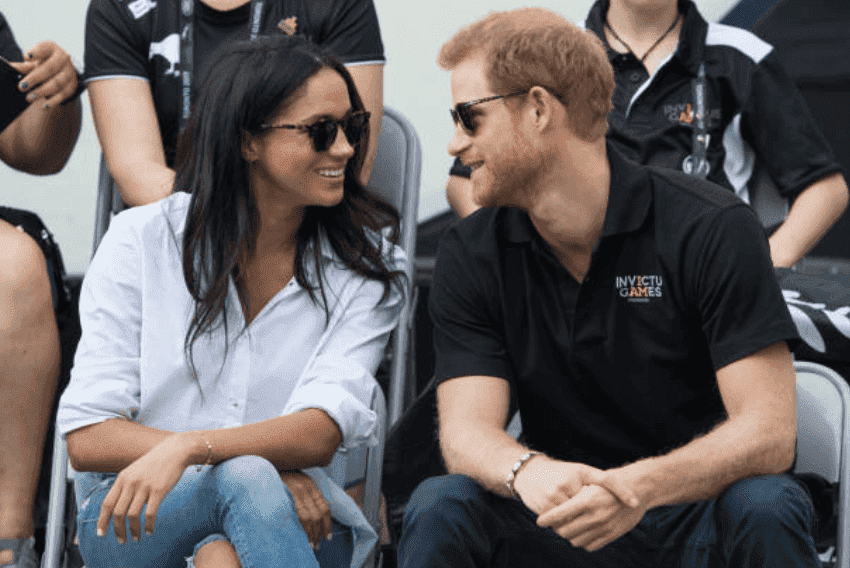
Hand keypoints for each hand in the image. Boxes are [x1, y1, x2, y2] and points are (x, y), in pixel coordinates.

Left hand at [9, 41, 77, 107]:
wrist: (62, 72)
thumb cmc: (43, 64)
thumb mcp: (33, 63)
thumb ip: (22, 66)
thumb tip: (6, 67)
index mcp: (51, 48)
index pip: (44, 48)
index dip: (36, 52)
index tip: (26, 57)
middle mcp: (63, 58)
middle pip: (49, 69)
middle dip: (34, 78)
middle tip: (21, 86)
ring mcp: (69, 72)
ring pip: (56, 83)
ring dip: (42, 91)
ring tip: (29, 97)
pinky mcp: (72, 85)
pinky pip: (63, 94)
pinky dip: (54, 101)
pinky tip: (44, 105)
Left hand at [97, 433, 196, 542]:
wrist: (176, 450)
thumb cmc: (156, 462)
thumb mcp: (136, 470)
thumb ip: (127, 486)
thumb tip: (122, 509)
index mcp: (122, 478)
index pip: (107, 503)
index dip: (103, 521)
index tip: (101, 533)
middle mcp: (131, 482)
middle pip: (118, 512)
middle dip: (118, 530)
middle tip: (122, 540)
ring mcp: (145, 486)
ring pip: (132, 515)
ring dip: (133, 530)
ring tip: (136, 538)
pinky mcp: (159, 490)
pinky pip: (150, 514)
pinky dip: (149, 525)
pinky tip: (150, 531)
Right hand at [280, 471, 331, 549]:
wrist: (265, 464)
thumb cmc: (277, 475)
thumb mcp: (294, 482)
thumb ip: (303, 494)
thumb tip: (309, 512)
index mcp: (310, 484)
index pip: (324, 507)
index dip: (327, 523)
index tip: (328, 536)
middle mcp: (307, 487)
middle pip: (320, 513)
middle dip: (320, 531)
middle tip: (318, 544)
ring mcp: (299, 489)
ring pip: (312, 516)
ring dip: (313, 533)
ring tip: (312, 544)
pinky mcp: (290, 493)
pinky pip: (301, 514)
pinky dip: (305, 527)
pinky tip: (304, 536)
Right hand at [512, 456, 638, 515]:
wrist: (528, 472)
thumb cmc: (559, 473)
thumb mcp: (579, 472)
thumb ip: (600, 482)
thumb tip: (625, 498)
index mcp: (579, 472)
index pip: (605, 480)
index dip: (621, 490)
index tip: (635, 502)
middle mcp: (568, 483)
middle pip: (589, 507)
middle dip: (595, 513)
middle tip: (603, 518)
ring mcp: (554, 496)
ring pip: (575, 520)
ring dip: (579, 524)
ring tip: (581, 522)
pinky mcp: (543, 508)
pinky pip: (560, 525)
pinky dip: (565, 526)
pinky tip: (565, 521)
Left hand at [536, 474, 647, 551]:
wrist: (638, 489)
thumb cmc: (611, 483)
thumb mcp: (591, 482)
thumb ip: (574, 496)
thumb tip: (555, 508)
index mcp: (587, 500)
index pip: (560, 514)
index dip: (547, 519)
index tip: (539, 521)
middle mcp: (595, 516)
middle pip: (565, 530)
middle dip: (557, 528)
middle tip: (554, 523)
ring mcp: (604, 528)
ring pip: (575, 540)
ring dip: (569, 535)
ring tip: (568, 526)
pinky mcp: (611, 536)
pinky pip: (590, 545)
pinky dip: (582, 540)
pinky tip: (581, 531)